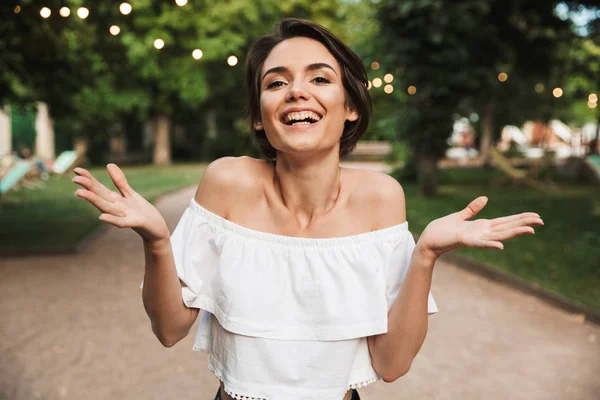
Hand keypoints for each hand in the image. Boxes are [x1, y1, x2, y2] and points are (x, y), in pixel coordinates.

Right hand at [72, 164, 170, 242]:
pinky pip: (121, 222)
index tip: (76, 170)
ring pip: (106, 207)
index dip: (88, 179)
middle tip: (74, 179)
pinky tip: (102, 217)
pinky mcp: (135, 223)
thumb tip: (108, 165)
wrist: (156, 229)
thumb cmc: (142, 212)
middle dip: (88, 188)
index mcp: (115, 200)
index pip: (98, 188)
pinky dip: (112, 220)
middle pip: (100, 196)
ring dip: (94, 200)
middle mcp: (116, 208)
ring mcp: (124, 216)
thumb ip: (119, 181)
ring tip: (80, 193)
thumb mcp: (130, 194)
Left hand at [417, 196, 543, 259]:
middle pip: (507, 227)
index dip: (520, 218)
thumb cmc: (442, 230)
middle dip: (523, 223)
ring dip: (513, 233)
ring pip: (498, 236)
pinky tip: (501, 246)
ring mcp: (475, 238)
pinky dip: (490, 244)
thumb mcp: (459, 216)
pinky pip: (480, 244)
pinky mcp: (464, 241)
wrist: (427, 240)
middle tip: (541, 221)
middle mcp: (482, 233)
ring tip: (530, 230)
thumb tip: (485, 198)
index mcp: (481, 226)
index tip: (536, 216)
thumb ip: (472, 209)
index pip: (505, 221)